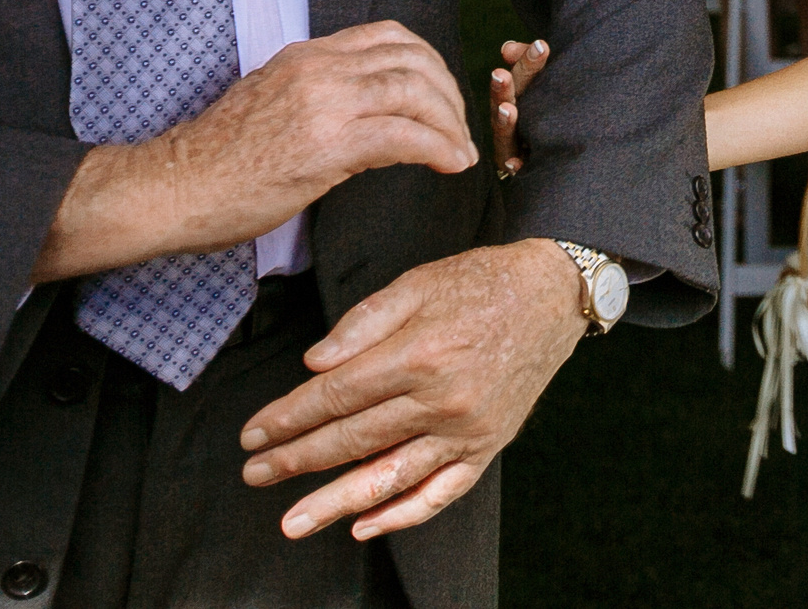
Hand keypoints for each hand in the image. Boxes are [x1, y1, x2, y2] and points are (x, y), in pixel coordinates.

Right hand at [35, 22, 475, 283]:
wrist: (171, 189)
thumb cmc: (216, 159)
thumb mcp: (273, 102)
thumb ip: (323, 94)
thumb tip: (371, 112)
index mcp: (306, 55)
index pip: (390, 36)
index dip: (430, 63)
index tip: (442, 95)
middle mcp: (318, 68)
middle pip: (414, 61)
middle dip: (450, 94)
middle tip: (459, 127)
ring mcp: (323, 104)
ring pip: (416, 93)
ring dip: (451, 123)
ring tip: (461, 150)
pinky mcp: (326, 147)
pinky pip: (405, 137)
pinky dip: (440, 148)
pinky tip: (451, 164)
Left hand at [239, 240, 584, 542]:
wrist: (555, 294)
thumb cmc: (482, 283)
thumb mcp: (419, 282)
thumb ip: (363, 322)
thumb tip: (313, 366)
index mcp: (421, 354)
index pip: (337, 396)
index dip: (288, 418)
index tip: (253, 434)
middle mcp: (443, 399)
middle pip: (353, 440)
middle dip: (295, 460)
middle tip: (255, 475)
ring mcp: (468, 428)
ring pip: (390, 477)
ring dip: (336, 502)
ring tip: (293, 522)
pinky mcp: (489, 444)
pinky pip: (443, 491)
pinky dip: (404, 514)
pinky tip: (366, 525)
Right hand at [488, 39, 549, 179]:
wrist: (566, 160)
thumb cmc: (551, 111)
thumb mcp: (545, 84)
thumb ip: (529, 62)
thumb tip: (507, 47)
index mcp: (519, 96)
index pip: (521, 76)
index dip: (528, 61)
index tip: (542, 45)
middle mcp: (511, 120)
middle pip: (506, 102)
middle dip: (504, 89)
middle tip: (501, 74)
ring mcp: (513, 144)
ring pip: (505, 133)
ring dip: (505, 121)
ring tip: (507, 109)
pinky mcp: (520, 167)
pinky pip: (516, 168)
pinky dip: (515, 165)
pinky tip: (514, 163)